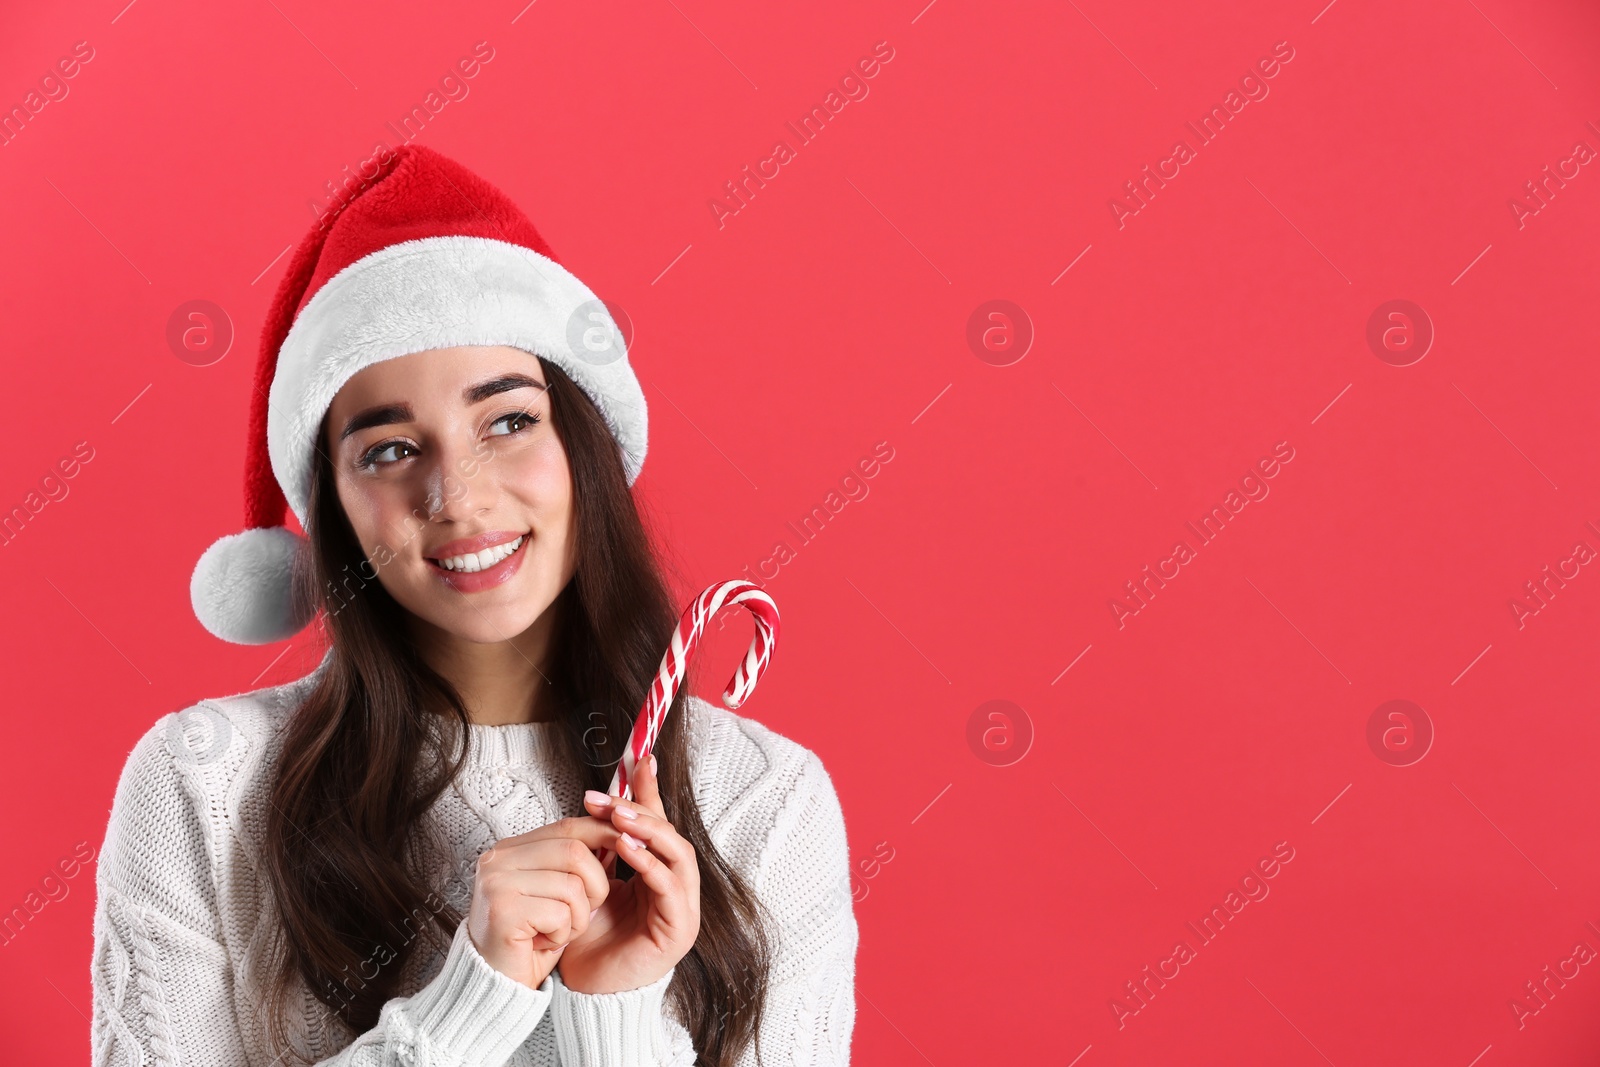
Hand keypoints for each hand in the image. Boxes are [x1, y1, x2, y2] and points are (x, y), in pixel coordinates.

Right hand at [466, 815, 621, 989]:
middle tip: (581, 913)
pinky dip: (563, 934)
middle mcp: (498, 859)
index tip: (628, 846)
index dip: (602, 834)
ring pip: (572, 885)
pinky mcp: (502, 912)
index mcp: (511, 849)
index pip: (568, 827)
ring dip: (578, 916)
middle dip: (596, 886)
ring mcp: (497, 883)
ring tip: (558, 931)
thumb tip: (620, 834)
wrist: (496, 985)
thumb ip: (579, 864)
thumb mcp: (558, 893)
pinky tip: (543, 943)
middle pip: (575, 851)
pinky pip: (559, 914)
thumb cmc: (530, 938)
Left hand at [559, 752, 701, 993]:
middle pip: (672, 836)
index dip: (650, 793)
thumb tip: (598, 802)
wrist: (583, 989)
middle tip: (608, 798)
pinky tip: (626, 851)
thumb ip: (602, 845)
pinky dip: (651, 865)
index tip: (638, 760)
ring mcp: (682, 910)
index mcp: (658, 875)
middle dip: (641, 810)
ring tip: (619, 819)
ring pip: (679, 857)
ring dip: (650, 833)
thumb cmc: (587, 937)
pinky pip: (670, 889)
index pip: (659, 825)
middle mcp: (677, 889)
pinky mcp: (678, 930)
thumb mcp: (592, 879)